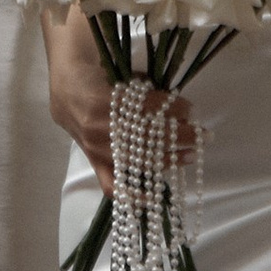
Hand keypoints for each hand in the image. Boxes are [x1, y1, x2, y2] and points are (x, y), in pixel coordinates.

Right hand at [44, 14, 202, 196]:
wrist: (67, 90)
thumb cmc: (98, 76)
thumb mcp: (123, 73)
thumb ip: (146, 88)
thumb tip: (178, 105)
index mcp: (106, 98)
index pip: (148, 107)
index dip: (173, 109)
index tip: (191, 109)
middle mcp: (101, 126)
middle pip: (149, 136)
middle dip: (180, 136)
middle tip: (204, 135)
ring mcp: (97, 148)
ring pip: (139, 160)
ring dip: (170, 159)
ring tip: (192, 155)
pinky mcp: (94, 161)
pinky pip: (113, 185)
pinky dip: (133, 194)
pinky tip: (154, 196)